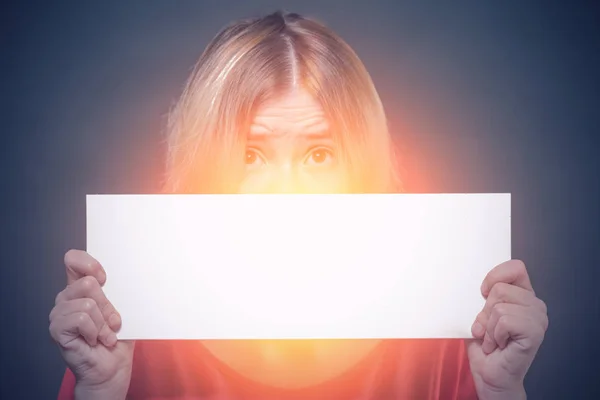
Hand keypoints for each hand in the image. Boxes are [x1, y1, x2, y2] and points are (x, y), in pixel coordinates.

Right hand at [49, 250, 134, 398]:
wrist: (112, 367)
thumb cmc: (118, 337)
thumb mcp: (123, 308)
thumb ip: (118, 290)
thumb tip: (128, 273)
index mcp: (80, 288)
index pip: (73, 260)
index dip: (89, 264)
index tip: (105, 279)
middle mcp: (67, 298)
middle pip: (89, 283)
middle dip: (108, 306)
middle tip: (112, 323)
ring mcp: (59, 313)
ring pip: (88, 304)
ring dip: (103, 323)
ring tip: (105, 335)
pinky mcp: (57, 330)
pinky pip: (81, 319)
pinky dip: (95, 331)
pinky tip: (94, 341)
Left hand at [467, 260, 547, 399]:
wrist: (490, 375)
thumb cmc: (484, 344)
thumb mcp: (480, 313)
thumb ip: (484, 296)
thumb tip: (479, 286)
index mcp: (523, 295)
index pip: (515, 267)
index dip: (494, 277)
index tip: (483, 292)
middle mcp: (535, 305)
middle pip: (500, 288)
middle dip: (485, 311)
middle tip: (489, 330)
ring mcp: (538, 319)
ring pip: (499, 306)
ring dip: (488, 326)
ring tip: (493, 339)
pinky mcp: (535, 332)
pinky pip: (504, 320)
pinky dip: (494, 334)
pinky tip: (499, 345)